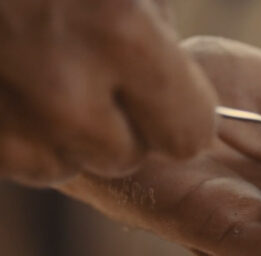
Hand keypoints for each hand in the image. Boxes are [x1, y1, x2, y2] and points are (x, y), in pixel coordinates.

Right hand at [0, 0, 216, 185]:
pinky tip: (13, 80)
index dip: (183, 113)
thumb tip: (181, 91)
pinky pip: (8, 158)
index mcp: (119, 30)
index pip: (186, 135)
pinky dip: (14, 131)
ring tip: (47, 70)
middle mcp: (60, 83)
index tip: (170, 93)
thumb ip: (156, 28)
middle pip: (123, 155)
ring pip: (59, 166)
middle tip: (97, 70)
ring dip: (62, 135)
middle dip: (121, 124)